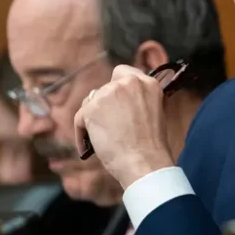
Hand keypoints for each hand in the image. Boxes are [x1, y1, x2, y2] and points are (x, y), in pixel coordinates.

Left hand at [74, 65, 174, 188]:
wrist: (144, 161)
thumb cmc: (150, 146)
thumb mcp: (154, 113)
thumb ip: (138, 101)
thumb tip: (119, 104)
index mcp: (148, 83)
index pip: (123, 73)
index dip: (117, 87)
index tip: (116, 101)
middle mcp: (128, 83)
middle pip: (104, 88)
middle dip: (103, 105)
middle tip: (107, 124)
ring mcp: (109, 93)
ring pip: (91, 101)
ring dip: (92, 117)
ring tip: (99, 138)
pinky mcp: (92, 108)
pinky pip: (80, 118)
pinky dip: (82, 132)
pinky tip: (88, 146)